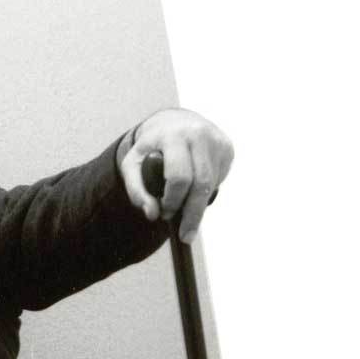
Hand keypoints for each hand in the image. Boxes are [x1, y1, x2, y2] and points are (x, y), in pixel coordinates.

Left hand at [119, 108, 233, 242]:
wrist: (173, 122)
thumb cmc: (150, 149)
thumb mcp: (132, 165)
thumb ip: (136, 191)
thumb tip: (152, 214)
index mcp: (172, 135)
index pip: (179, 177)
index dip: (172, 200)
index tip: (164, 214)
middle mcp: (198, 134)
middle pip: (201, 184)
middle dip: (192, 214)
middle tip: (185, 235)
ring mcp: (216, 140)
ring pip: (211, 185)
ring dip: (199, 206)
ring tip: (186, 215)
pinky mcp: (227, 148)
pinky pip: (218, 180)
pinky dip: (205, 192)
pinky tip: (194, 188)